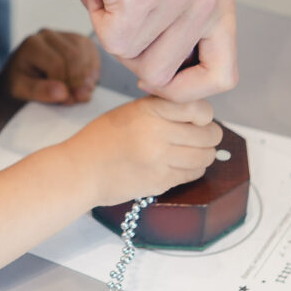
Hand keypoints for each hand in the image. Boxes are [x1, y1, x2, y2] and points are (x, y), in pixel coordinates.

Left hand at [1, 29, 99, 103]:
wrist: (23, 75)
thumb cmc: (21, 82)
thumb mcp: (21, 90)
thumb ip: (40, 91)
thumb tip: (63, 93)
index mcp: (32, 44)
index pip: (57, 63)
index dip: (65, 84)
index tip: (66, 100)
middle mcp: (48, 35)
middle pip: (73, 56)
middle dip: (78, 81)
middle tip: (77, 99)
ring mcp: (64, 35)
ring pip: (85, 53)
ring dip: (87, 76)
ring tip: (81, 93)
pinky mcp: (78, 40)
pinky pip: (93, 51)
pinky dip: (93, 69)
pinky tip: (86, 83)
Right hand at [65, 97, 221, 205]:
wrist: (81, 170)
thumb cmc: (101, 139)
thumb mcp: (129, 111)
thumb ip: (161, 109)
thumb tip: (197, 113)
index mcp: (149, 110)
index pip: (199, 109)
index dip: (205, 115)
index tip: (199, 119)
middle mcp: (157, 133)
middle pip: (208, 134)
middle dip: (209, 136)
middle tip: (202, 137)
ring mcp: (160, 159)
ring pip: (206, 157)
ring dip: (205, 154)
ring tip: (193, 152)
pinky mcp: (160, 182)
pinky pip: (193, 174)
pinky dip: (193, 170)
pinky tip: (180, 165)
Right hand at [69, 0, 237, 102]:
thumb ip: (185, 32)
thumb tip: (166, 85)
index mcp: (221, 2)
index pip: (224, 76)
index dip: (187, 90)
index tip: (159, 80)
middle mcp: (207, 0)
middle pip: (165, 74)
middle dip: (133, 58)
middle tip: (124, 22)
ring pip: (134, 58)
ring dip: (113, 34)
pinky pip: (111, 40)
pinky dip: (97, 19)